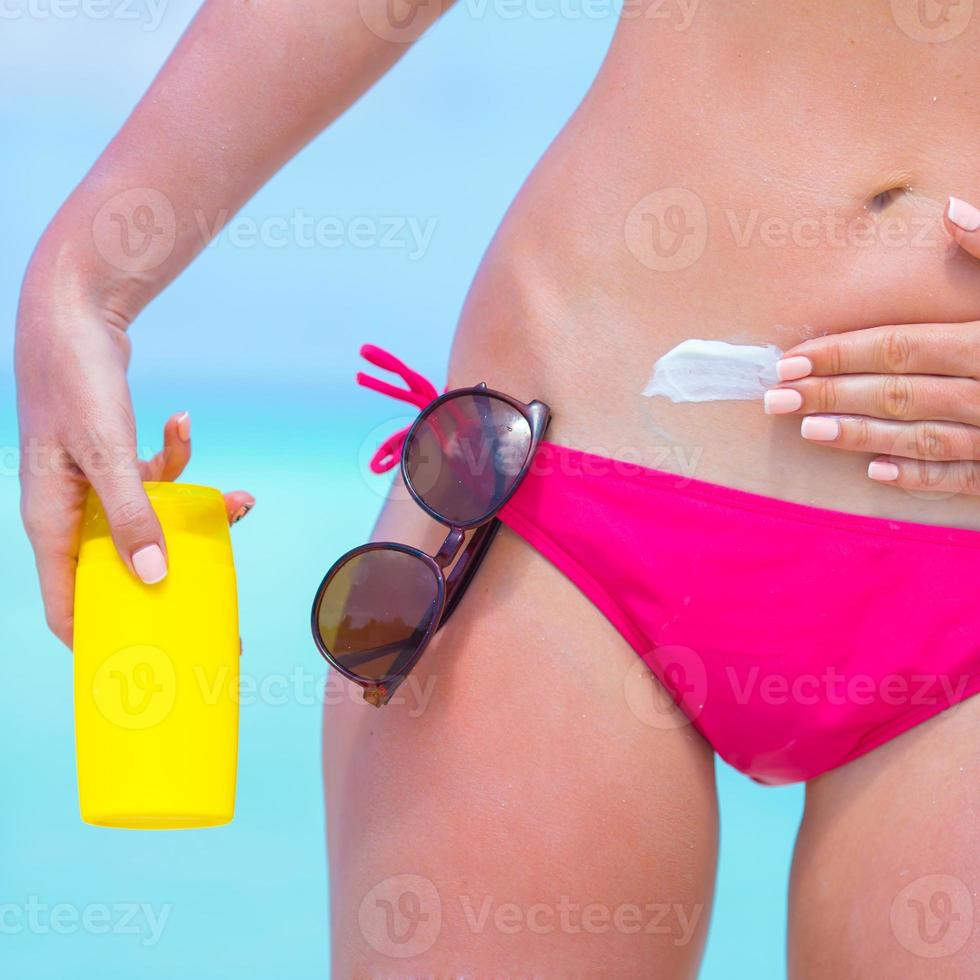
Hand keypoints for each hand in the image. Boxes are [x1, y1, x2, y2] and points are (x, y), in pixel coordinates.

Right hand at [16, 268, 252, 647]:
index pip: (68, 606)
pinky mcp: (115, 457)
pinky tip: (186, 424)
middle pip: (123, 566)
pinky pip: (154, 477)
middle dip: (172, 577)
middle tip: (219, 599)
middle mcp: (70, 510)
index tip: (151, 661)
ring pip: (150, 518)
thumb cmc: (75, 382)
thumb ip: (131, 517)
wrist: (73, 312)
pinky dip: (178, 460)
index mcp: (52, 523)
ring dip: (193, 509)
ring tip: (238, 501)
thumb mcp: (107, 454)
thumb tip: (157, 578)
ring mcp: (94, 484)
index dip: (104, 639)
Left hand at [762, 196, 979, 496]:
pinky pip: (964, 476)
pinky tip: (875, 473)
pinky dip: (920, 477)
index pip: (901, 346)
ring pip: (921, 436)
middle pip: (898, 393)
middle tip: (776, 398)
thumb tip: (950, 210)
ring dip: (860, 436)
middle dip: (832, 395)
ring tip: (808, 431)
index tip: (794, 357)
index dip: (844, 353)